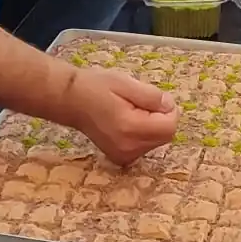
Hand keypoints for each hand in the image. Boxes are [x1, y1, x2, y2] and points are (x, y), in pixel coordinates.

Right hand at [61, 65, 177, 166]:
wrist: (71, 100)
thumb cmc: (96, 86)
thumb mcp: (126, 82)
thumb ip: (151, 96)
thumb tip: (170, 106)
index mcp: (130, 128)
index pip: (170, 127)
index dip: (168, 109)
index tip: (153, 98)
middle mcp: (128, 148)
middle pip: (165, 136)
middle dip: (160, 118)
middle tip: (139, 102)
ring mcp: (123, 157)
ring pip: (157, 141)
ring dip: (152, 125)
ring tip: (130, 111)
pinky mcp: (120, 159)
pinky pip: (145, 146)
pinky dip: (143, 134)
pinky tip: (126, 123)